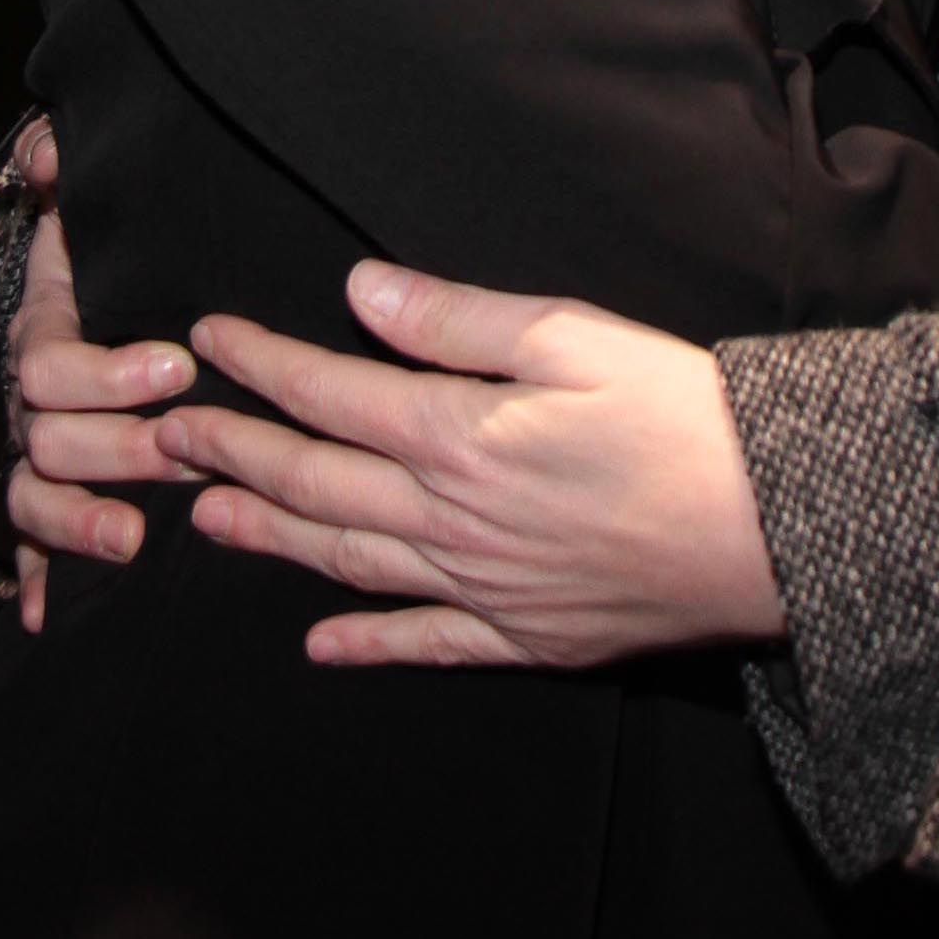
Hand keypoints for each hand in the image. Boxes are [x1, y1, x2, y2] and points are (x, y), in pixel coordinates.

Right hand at [4, 119, 195, 630]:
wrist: (114, 275)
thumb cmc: (114, 240)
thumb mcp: (93, 196)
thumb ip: (60, 160)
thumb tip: (46, 154)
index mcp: (46, 327)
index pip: (49, 364)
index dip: (107, 374)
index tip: (177, 366)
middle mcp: (35, 396)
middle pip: (46, 441)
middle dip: (116, 450)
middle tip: (186, 451)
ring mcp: (43, 447)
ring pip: (36, 495)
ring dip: (80, 521)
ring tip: (135, 537)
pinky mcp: (58, 489)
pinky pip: (32, 543)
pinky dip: (40, 576)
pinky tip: (51, 612)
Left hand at [158, 263, 786, 671]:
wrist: (775, 527)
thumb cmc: (685, 415)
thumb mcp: (575, 337)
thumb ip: (459, 321)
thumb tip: (360, 293)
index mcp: (461, 435)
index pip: (333, 393)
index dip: (263, 365)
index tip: (208, 340)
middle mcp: (453, 519)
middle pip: (317, 484)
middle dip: (235, 452)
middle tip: (164, 436)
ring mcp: (484, 587)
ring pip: (349, 562)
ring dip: (271, 539)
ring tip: (208, 519)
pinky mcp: (527, 635)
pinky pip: (426, 644)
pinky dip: (366, 644)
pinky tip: (320, 644)